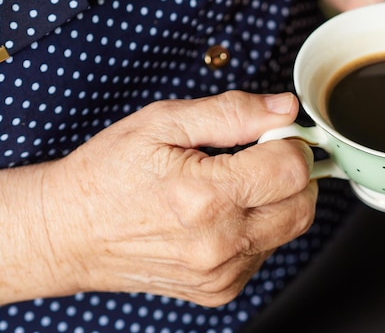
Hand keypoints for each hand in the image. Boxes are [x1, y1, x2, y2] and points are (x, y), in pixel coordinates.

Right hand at [0, 91, 315, 305]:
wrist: (69, 233)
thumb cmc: (109, 173)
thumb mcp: (164, 122)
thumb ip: (233, 112)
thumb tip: (285, 108)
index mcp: (205, 196)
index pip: (292, 169)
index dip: (289, 142)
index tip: (271, 135)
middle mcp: (219, 243)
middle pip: (303, 204)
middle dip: (292, 172)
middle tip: (259, 156)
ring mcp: (221, 272)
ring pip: (290, 228)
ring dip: (277, 200)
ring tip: (234, 184)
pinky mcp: (220, 289)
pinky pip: (265, 251)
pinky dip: (258, 227)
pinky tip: (223, 214)